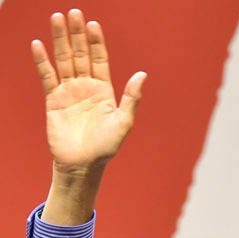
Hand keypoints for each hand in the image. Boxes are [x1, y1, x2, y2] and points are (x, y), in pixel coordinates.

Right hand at [32, 8, 145, 172]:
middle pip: (81, 54)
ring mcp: (69, 92)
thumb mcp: (123, 123)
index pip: (99, 59)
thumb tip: (143, 74)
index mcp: (104, 91)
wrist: (83, 165)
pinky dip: (42, 61)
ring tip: (56, 18)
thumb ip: (131, 98)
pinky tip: (38, 44)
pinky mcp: (54, 100)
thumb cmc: (105, 148)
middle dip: (77, 34)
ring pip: (64, 60)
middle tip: (73, 13)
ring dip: (60, 40)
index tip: (92, 24)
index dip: (96, 42)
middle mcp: (86, 87)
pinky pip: (47, 76)